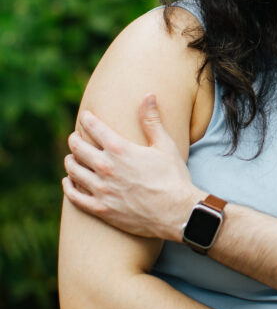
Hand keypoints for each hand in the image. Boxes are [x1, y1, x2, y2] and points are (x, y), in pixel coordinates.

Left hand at [62, 94, 202, 240]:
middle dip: (75, 139)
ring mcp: (101, 189)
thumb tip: (149, 95)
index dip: (87, 119)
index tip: (85, 116)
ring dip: (70, 162)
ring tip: (71, 158)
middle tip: (75, 137)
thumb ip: (152, 120)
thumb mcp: (165, 145)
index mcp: (120, 149)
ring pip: (73, 171)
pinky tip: (69, 182)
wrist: (176, 212)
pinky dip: (68, 187)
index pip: (94, 127)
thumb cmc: (173, 177)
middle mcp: (105, 167)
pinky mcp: (100, 209)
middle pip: (78, 148)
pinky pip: (75, 197)